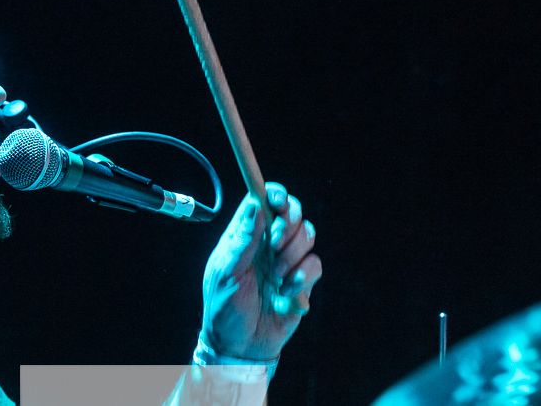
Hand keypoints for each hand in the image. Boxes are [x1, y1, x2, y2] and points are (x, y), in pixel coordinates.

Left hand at [201, 182, 322, 360]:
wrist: (240, 345)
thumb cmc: (224, 308)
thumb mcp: (226, 273)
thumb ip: (242, 239)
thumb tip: (254, 205)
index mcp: (246, 235)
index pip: (264, 200)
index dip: (276, 194)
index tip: (278, 202)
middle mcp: (268, 243)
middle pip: (293, 212)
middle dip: (288, 226)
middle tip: (273, 246)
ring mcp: (287, 260)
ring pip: (308, 236)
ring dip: (292, 257)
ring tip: (276, 278)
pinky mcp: (302, 280)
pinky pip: (315, 264)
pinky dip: (302, 278)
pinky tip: (285, 293)